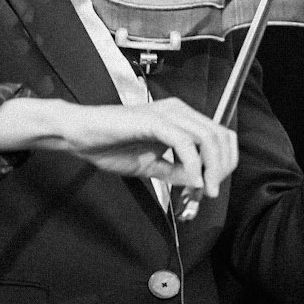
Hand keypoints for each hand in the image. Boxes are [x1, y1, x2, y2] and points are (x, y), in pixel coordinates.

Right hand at [0, 95, 238, 199]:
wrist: (79, 133)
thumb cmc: (109, 144)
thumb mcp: (150, 165)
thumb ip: (176, 172)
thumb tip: (199, 183)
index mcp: (180, 118)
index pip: (219, 135)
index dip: (223, 163)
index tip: (210, 188)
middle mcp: (178, 111)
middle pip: (220, 136)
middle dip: (221, 168)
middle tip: (209, 192)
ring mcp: (167, 114)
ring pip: (207, 138)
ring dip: (210, 168)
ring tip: (201, 189)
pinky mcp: (153, 121)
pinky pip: (184, 143)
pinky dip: (192, 164)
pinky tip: (188, 180)